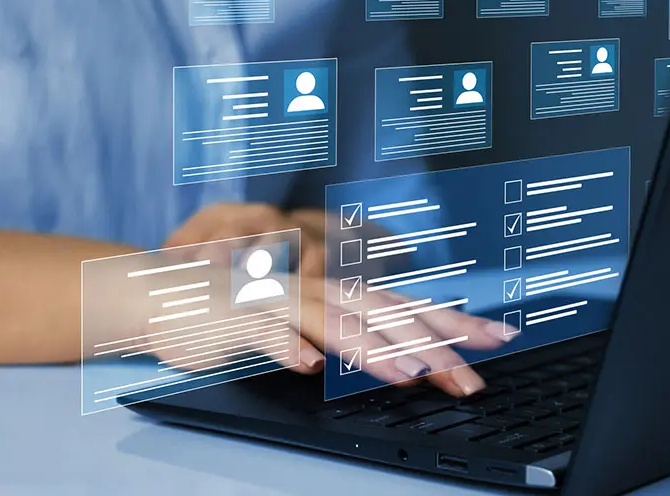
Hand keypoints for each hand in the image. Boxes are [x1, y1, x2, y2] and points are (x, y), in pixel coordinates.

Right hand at [159, 203, 512, 395]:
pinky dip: (286, 348)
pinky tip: (307, 368)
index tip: (498, 339)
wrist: (171, 293)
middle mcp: (318, 290)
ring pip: (333, 322)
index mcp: (341, 293)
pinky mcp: (236, 316)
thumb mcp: (310, 323)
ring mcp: (279, 301)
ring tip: (409, 376)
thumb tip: (414, 357)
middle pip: (385, 315)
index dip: (455, 322)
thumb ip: (355, 334)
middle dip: (433, 346)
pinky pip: (264, 333)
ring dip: (372, 350)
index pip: (409, 307)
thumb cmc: (248, 312)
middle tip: (471, 379)